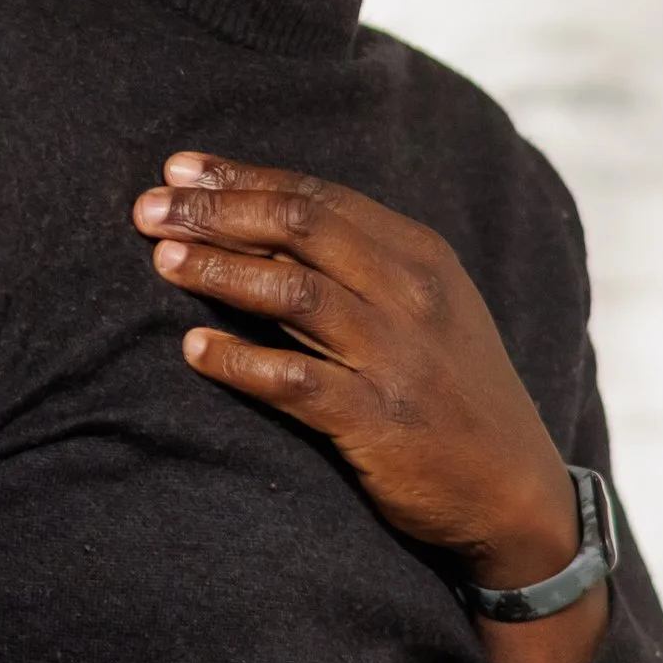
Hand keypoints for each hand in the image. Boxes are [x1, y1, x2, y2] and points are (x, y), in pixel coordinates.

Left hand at [133, 151, 608, 662]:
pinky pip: (294, 381)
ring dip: (219, 270)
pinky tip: (193, 349)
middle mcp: (411, 295)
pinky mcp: (379, 421)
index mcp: (420, 255)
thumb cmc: (452, 390)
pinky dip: (238, 360)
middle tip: (147, 210)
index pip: (318, 197)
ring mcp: (396, 357)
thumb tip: (258, 221)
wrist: (515, 490)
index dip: (242, 178)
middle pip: (298, 228)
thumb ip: (360, 264)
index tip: (179, 171)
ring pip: (291, 292)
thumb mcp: (426, 309)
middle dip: (216, 212)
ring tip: (161, 260)